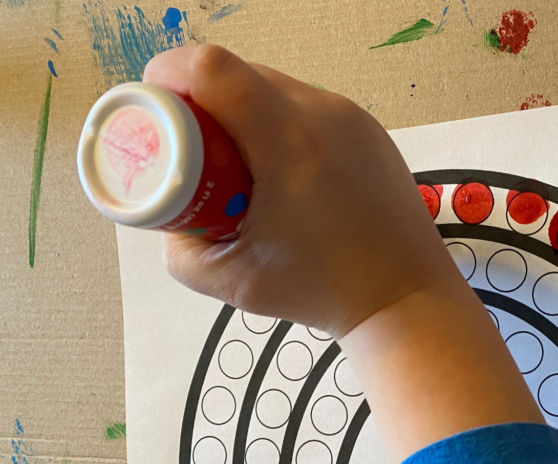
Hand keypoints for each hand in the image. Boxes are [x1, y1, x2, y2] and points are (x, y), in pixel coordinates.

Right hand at [145, 44, 542, 461]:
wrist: (404, 302)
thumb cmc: (324, 293)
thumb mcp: (233, 282)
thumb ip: (183, 251)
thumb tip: (171, 224)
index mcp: (288, 139)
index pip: (212, 68)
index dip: (169, 73)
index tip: (152, 102)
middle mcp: (325, 115)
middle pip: (242, 73)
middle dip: (203, 101)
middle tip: (190, 147)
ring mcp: (354, 121)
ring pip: (278, 88)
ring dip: (245, 112)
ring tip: (237, 165)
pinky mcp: (372, 134)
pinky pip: (312, 109)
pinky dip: (283, 126)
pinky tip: (280, 170)